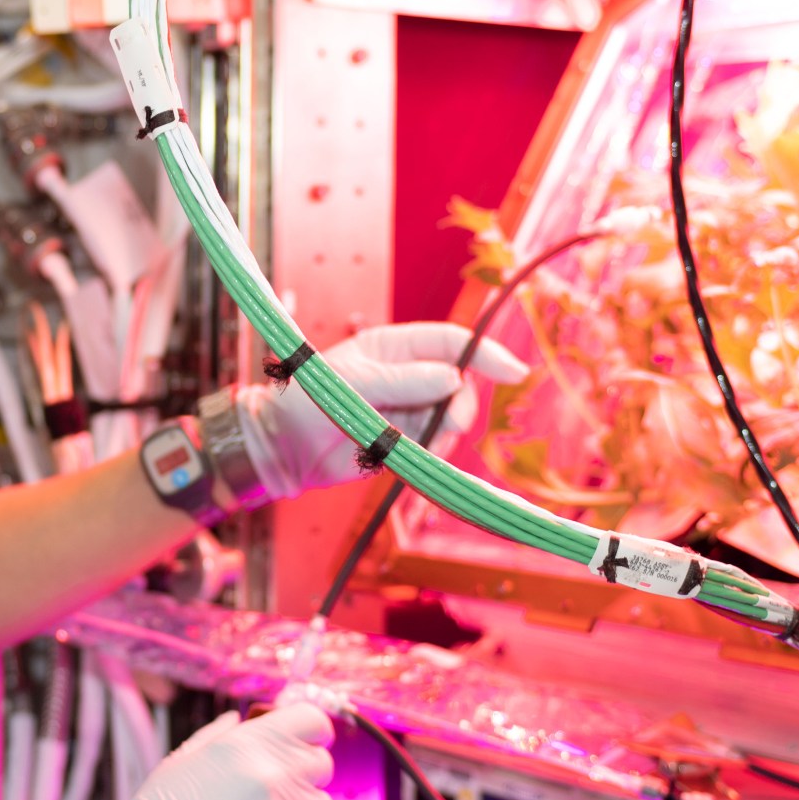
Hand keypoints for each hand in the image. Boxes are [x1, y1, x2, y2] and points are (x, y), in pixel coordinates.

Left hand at [236, 322, 526, 500]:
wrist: (283, 448)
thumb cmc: (305, 401)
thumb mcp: (351, 383)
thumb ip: (402, 381)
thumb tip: (452, 379)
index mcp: (395, 348)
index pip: (450, 342)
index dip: (484, 353)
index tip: (515, 372)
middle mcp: (408, 377)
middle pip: (460, 385)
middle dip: (459, 405)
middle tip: (447, 423)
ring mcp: (408, 410)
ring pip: (450, 420)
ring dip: (440, 434)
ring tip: (404, 441)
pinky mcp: (405, 443)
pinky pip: (435, 448)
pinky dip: (429, 455)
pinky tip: (404, 457)